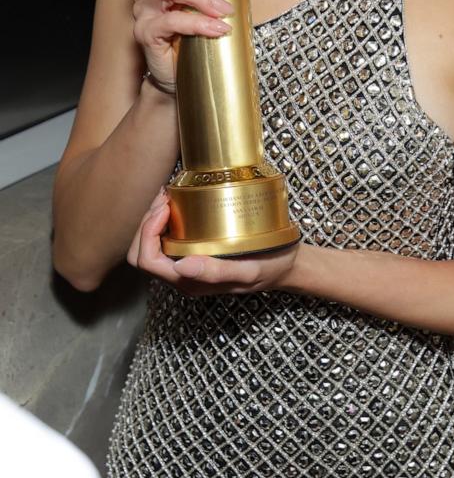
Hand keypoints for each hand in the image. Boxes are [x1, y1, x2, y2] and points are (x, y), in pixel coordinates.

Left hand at [127, 189, 299, 295]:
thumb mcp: (249, 270)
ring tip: (170, 195)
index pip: (147, 261)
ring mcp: (187, 264)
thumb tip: (181, 267)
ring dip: (154, 219)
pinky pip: (168, 238)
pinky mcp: (195, 252)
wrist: (288, 266)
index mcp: (189, 282)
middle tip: (166, 197)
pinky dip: (166, 219)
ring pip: (152, 244)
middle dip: (146, 223)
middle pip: (142, 252)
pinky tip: (180, 201)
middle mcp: (182, 275)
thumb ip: (216, 272)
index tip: (166, 206)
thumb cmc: (270, 267)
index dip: (147, 232)